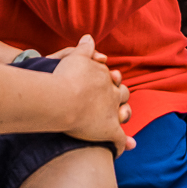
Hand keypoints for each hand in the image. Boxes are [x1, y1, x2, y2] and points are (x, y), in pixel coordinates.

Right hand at [50, 35, 134, 151]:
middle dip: (120, 96)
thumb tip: (89, 37)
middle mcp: (112, 93)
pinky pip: (119, 140)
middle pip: (122, 93)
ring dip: (123, 115)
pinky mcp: (109, 130)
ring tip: (121, 119)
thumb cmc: (64, 77)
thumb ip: (84, 48)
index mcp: (104, 77)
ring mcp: (112, 112)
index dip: (111, 80)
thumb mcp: (74, 56)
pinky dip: (122, 145)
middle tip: (114, 99)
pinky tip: (120, 151)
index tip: (109, 80)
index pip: (112, 78)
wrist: (62, 97)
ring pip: (124, 114)